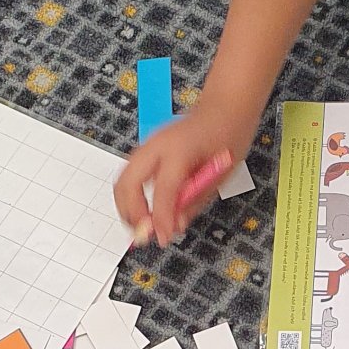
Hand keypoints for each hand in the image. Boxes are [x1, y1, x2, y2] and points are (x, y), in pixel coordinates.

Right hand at [113, 99, 253, 246]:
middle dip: (132, 213)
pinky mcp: (146, 150)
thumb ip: (193, 202)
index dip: (161, 219)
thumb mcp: (218, 177)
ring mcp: (148, 145)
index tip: (162, 238)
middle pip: (128, 184)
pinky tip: (145, 209)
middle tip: (144, 233)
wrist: (224, 110)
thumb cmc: (226, 137)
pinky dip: (132, 196)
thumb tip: (175, 225)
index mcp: (179, 149)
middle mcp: (157, 145)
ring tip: (142, 224)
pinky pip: (130, 176)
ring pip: (122, 180)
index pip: (163, 191)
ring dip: (128, 206)